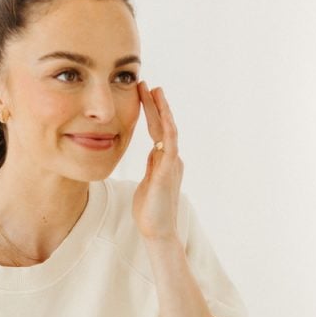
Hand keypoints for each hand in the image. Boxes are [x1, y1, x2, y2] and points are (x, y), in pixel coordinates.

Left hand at [132, 81, 183, 240]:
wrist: (157, 232)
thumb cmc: (150, 212)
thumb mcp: (147, 183)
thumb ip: (151, 167)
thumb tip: (152, 152)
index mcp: (164, 161)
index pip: (157, 131)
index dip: (151, 112)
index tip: (143, 95)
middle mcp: (171, 159)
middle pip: (163, 126)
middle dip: (155, 104)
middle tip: (146, 84)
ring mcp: (172, 165)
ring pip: (168, 131)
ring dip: (161, 110)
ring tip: (154, 91)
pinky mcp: (168, 173)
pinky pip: (169, 146)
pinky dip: (166, 130)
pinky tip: (162, 116)